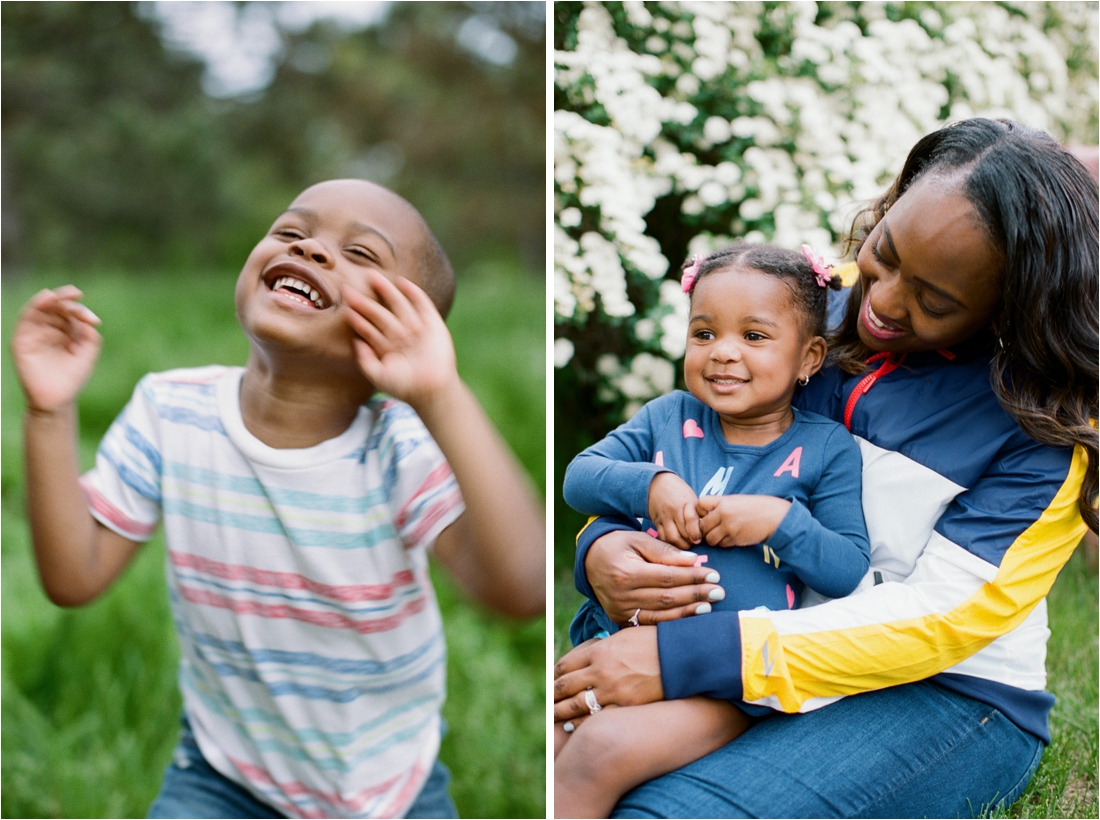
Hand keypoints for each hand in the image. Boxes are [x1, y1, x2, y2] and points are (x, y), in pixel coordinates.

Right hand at [11, 286, 101, 413]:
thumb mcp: (87, 353)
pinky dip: (35, 306)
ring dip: (50, 299)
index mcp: (64, 331)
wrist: (58, 399)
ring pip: (39, 308)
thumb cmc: (72, 377)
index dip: (80, 311)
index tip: (94, 321)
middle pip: (54, 307)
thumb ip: (90, 336)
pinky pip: (25, 319)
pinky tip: (46, 298)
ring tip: (59, 295)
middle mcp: (48, 329)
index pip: (70, 313)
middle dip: (65, 300)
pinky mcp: (22, 340)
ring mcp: (34, 334)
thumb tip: (88, 320)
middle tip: (76, 295)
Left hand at [341, 271, 458, 411]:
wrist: (431, 390)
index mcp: (387, 347)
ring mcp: (416, 328)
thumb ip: (365, 360)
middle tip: (349, 288)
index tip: (344, 306)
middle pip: (380, 314)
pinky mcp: (433, 324)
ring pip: (398, 306)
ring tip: (371, 276)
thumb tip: (355, 341)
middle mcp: (400, 335)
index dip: (357, 318)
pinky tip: (401, 282)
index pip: (369, 329)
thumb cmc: (404, 387)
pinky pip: (422, 305)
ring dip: (386, 291)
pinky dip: (414, 293)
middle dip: (365, 302)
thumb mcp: (378, 376)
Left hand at [553, 627, 662, 720]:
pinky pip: (596, 718)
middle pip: (566, 686)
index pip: (566, 665)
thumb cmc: (655, 641)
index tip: (553, 681)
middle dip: (553, 695)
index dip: (556, 675)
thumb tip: (591, 651)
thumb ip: (604, 646)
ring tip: (554, 719)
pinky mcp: (625, 706)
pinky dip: (582, 724)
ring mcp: (612, 690)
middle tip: (547, 702)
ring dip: (561, 712)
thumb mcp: (624, 636)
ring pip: (576, 705)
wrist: (681, 655)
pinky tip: (575, 728)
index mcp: (599, 651)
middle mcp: (600, 671)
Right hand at [585, 529, 724, 624]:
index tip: (714, 574)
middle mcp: (622, 595)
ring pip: (660, 616)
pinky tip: (689, 619)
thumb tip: (694, 561)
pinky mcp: (621, 620)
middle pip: (666, 598)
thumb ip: (665, 551)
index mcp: (626, 572)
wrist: (590, 561)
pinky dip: (671, 623)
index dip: (692, 577)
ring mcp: (621, 611)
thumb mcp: (638, 540)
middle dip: (695, 595)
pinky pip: (650, 624)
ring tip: (709, 607)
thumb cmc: (618, 545)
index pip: (667, 577)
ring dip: (687, 613)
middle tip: (719, 592)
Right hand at [647, 471, 701, 546]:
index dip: (696, 532)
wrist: (657, 484)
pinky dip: (669, 543)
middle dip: (689, 542)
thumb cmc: (679, 491)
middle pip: (681, 533)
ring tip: (685, 545)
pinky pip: (662, 537)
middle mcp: (674, 510)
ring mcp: (664, 517)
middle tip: (693, 545)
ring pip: (671, 537)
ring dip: (679, 545)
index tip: (699, 539)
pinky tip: (674, 544)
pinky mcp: (656, 522)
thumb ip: (700, 511)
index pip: (692, 520)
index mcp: (685, 502)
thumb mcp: (692, 497)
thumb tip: (710, 525)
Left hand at [696, 494, 790, 545]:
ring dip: (713, 538)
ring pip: (709, 538)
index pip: (699, 504)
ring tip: (721, 534)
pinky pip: (722, 545)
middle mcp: (724, 514)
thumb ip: (721, 505)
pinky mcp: (735, 539)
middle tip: (711, 529)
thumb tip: (704, 514)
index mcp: (723, 501)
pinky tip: (731, 538)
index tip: (706, 513)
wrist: (776, 517)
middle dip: (704, 529)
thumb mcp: (737, 500)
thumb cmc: (757, 507)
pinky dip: (723, 543)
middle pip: (702, 525)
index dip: (700, 511)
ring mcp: (729, 528)